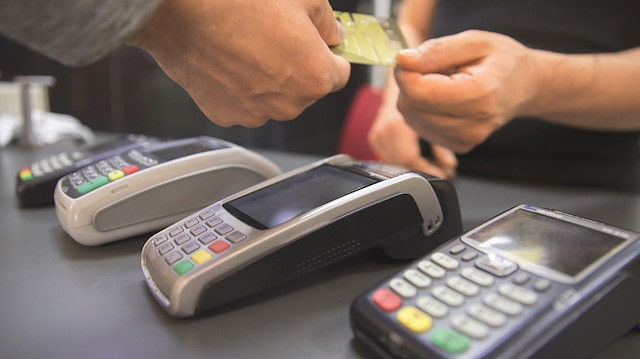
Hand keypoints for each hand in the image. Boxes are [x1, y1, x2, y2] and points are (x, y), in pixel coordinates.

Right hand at [129, 0, 350, 126]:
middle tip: (277, 38)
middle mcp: (289, 104)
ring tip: (248, 47)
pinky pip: (244, 103)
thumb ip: (327, 21)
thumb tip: (332, 33)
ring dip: (269, 79)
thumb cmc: (237, 2)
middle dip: (298, 66)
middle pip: (306, 88)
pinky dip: (241, 87)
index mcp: (315, 77)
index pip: (340, 75)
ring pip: (275, 98)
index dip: (330, 56)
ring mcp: (256, 114)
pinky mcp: (226, 115)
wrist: (181, 12)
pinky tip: (229, 61)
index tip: (321, 47)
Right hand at [368, 100, 457, 178]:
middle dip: (422, 171)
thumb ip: (442, 146)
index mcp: (396, 125)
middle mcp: (384, 130)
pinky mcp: (374, 138)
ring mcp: (377, 135)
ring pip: (394, 163)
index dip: (427, 170)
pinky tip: (417, 158)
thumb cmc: (420, 97)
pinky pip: (388, 158)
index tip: (442, 174)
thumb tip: (449, 165)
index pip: (409, 159)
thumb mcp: (436, 120)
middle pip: (401, 164)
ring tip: (431, 165)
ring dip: (412, 168)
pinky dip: (402, 161)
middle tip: (440, 170)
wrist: (403, 84)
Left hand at [394, 30, 535, 152]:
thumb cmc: (502, 62)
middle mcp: (473, 124)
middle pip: (410, 107)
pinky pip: (420, 127)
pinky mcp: (458, 146)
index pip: (417, 91)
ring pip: (411, 118)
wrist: (524, 87)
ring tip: (443, 84)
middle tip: (432, 69)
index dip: (406, 72)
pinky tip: (444, 99)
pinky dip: (424, 110)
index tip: (413, 59)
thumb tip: (403, 61)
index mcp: (479, 94)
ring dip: (417, 97)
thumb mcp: (473, 41)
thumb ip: (436, 51)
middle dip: (410, 84)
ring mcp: (465, 139)